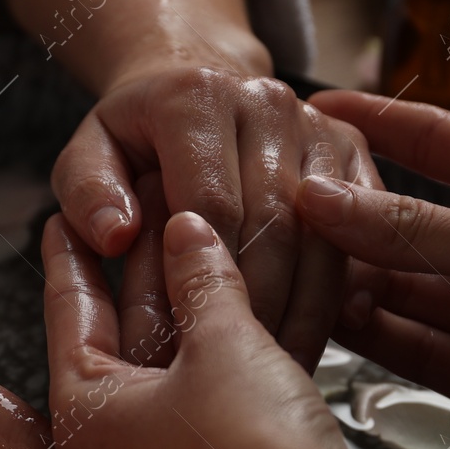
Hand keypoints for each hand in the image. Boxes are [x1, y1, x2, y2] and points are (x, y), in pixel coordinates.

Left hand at [39, 208, 433, 448]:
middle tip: (148, 196)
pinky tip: (258, 296)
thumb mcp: (219, 346)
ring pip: (180, 356)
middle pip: (123, 330)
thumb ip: (202, 280)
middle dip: (140, 263)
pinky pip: (226, 383)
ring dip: (196, 297)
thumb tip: (186, 232)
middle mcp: (125, 437)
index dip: (73, 252)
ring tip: (205, 227)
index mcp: (87, 411)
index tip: (66, 211)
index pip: (70, 309)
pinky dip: (237, 339)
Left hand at [50, 64, 379, 369]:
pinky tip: (331, 328)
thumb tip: (114, 236)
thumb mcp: (88, 156)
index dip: (207, 280)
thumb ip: (88, 195)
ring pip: (324, 233)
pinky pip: (361, 227)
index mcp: (195, 98)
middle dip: (260, 304)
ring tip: (281, 359)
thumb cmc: (137, 136)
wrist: (195, 81)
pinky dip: (349, 283)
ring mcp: (315, 124)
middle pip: (275, 223)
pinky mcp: (351, 147)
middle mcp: (265, 102)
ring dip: (308, 305)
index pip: (212, 205)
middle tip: (242, 367)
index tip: (197, 340)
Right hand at [297, 91, 449, 448]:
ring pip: (406, 293)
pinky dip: (373, 338)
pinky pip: (418, 350)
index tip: (321, 110)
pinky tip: (326, 320)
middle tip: (278, 207)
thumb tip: (323, 200)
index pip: (443, 144)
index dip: (383, 125)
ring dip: (352, 281)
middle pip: (412, 227)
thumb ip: (410, 228)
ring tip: (286, 266)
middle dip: (350, 218)